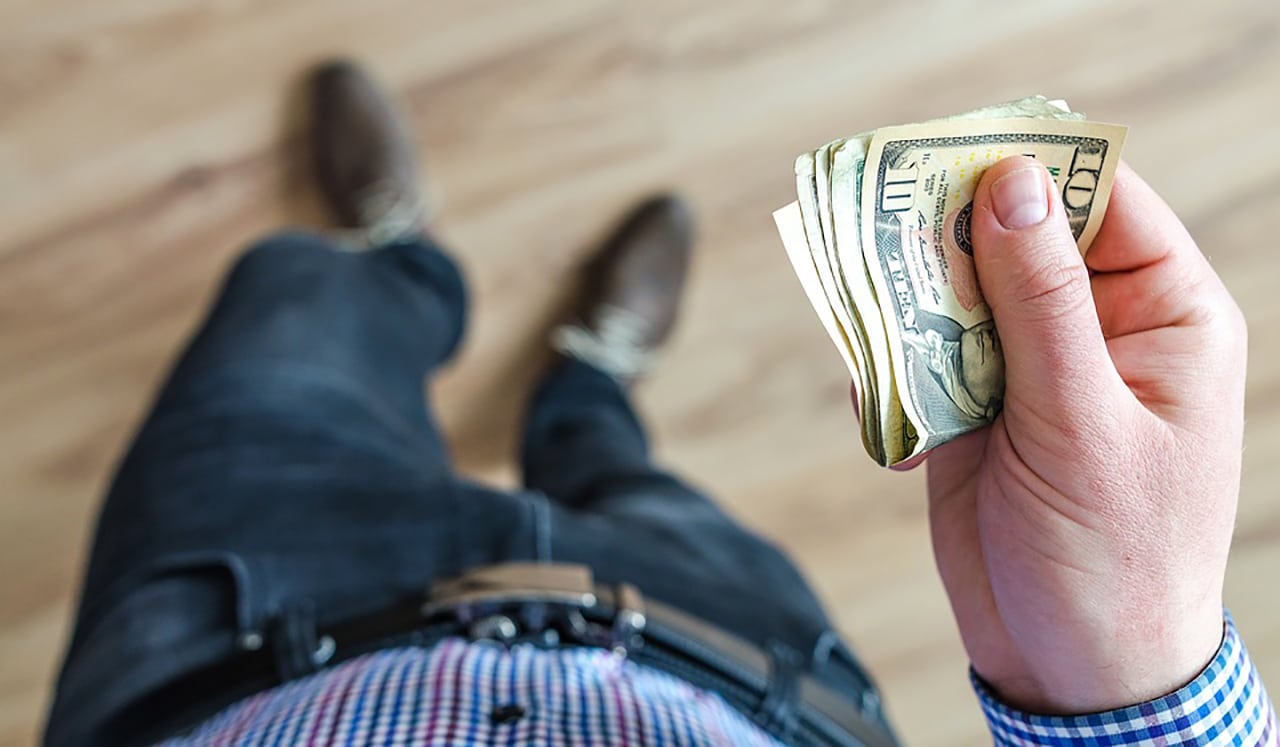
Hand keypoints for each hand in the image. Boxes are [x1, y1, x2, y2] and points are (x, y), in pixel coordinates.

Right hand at [924, 157, 1245, 713]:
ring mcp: (1029, 368)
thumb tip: (1013, 186)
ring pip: (955, 295)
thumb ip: (1043, 302)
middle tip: (884, 233)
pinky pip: (920, 358)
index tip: (954, 152)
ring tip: (875, 329)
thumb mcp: (1084, 422)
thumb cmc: (1115, 556)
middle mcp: (1094, 329)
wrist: (1068, 666)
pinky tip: (893, 419)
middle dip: (948, 239)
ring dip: (908, 308)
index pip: (1101, 202)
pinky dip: (892, 375)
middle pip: (1013, 238)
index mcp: (1161, 315)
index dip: (1032, 169)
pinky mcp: (973, 408)